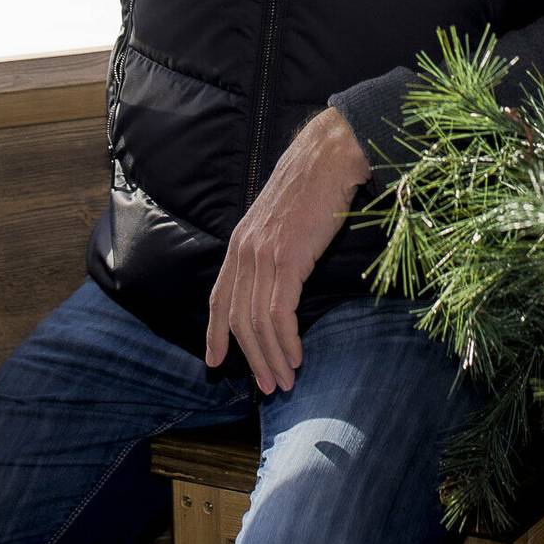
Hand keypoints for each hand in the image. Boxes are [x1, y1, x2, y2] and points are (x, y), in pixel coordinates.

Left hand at [205, 107, 372, 394]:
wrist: (329, 157)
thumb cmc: (312, 186)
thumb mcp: (279, 220)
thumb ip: (269, 248)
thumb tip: (275, 280)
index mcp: (239, 242)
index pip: (218, 297)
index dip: (215, 332)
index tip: (214, 362)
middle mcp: (244, 251)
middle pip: (238, 318)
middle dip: (251, 357)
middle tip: (266, 385)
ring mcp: (263, 255)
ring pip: (258, 322)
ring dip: (271, 357)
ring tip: (284, 381)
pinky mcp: (287, 259)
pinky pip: (280, 314)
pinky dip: (286, 342)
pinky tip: (296, 357)